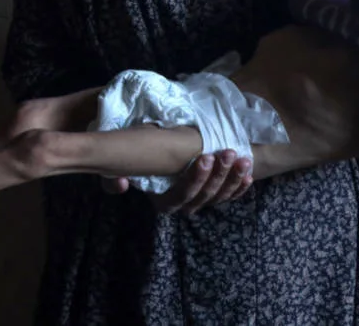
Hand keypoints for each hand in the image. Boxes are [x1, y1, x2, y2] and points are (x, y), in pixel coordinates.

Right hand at [100, 150, 252, 214]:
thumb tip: (119, 184)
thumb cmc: (137, 157)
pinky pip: (229, 197)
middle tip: (227, 152)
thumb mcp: (117, 167)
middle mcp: (183, 206)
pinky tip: (247, 175)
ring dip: (233, 179)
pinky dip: (239, 187)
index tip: (206, 156)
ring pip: (220, 196)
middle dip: (220, 175)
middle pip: (206, 196)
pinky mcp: (212, 195)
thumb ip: (111, 179)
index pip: (183, 195)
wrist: (150, 152)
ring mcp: (200, 202)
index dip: (197, 179)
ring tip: (242, 158)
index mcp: (164, 201)